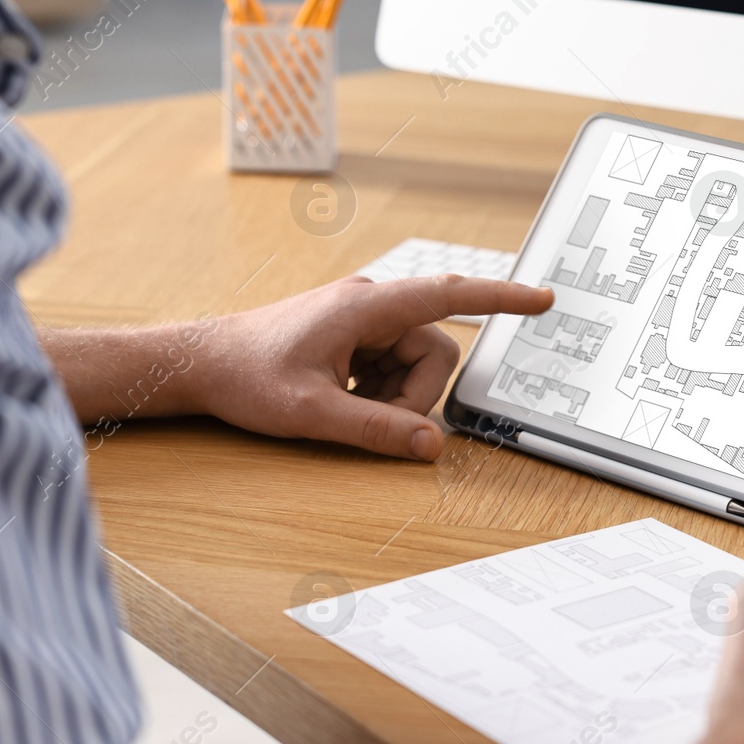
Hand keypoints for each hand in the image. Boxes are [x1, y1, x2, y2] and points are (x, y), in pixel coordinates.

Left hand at [190, 275, 552, 459]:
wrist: (201, 363)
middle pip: (435, 352)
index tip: (542, 300)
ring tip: (343, 405)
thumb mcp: (312, 413)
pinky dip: (377, 392)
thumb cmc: (246, 376)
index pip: (449, 296)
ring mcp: (363, 321)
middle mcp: (371, 305)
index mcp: (366, 308)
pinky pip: (393, 368)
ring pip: (416, 365)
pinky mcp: (355, 337)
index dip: (500, 299)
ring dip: (392, 396)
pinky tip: (338, 397)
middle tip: (368, 415)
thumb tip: (432, 447)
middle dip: (414, 394)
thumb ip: (377, 430)